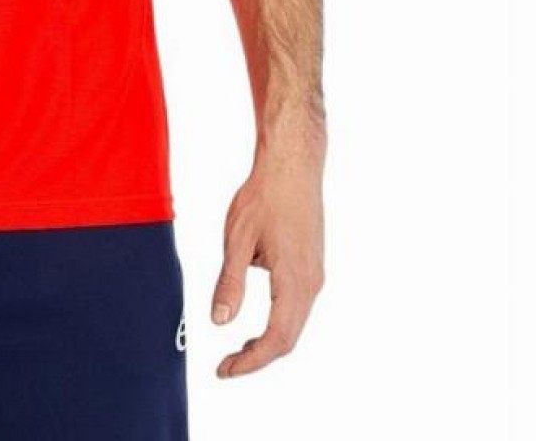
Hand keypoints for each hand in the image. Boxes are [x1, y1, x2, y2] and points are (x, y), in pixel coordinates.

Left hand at [211, 136, 324, 376]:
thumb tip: (220, 322)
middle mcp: (311, 284)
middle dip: (257, 357)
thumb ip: (230, 282)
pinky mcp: (312, 266)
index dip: (250, 361)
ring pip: (294, 323)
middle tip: (226, 366)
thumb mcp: (238, 238)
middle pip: (288, 338)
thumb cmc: (264, 196)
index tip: (224, 370)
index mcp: (294, 281)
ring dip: (268, 341)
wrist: (293, 165)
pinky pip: (297, 306)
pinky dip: (277, 322)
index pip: (276, 339)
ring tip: (237, 350)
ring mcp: (315, 275)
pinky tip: (256, 320)